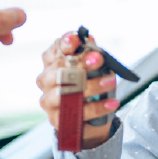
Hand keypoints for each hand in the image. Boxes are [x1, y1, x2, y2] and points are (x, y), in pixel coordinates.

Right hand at [36, 33, 119, 150]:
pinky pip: (79, 112)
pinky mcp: (56, 119)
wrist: (88, 118)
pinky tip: (112, 103)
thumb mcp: (90, 68)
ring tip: (110, 81)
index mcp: (51, 63)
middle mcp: (45, 80)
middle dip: (80, 63)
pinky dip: (98, 107)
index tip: (75, 39)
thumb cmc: (86, 86)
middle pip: (59, 70)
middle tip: (98, 58)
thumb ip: (88, 53)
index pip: (55, 50)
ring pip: (66, 92)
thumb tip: (89, 39)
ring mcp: (49, 100)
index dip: (64, 44)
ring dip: (91, 86)